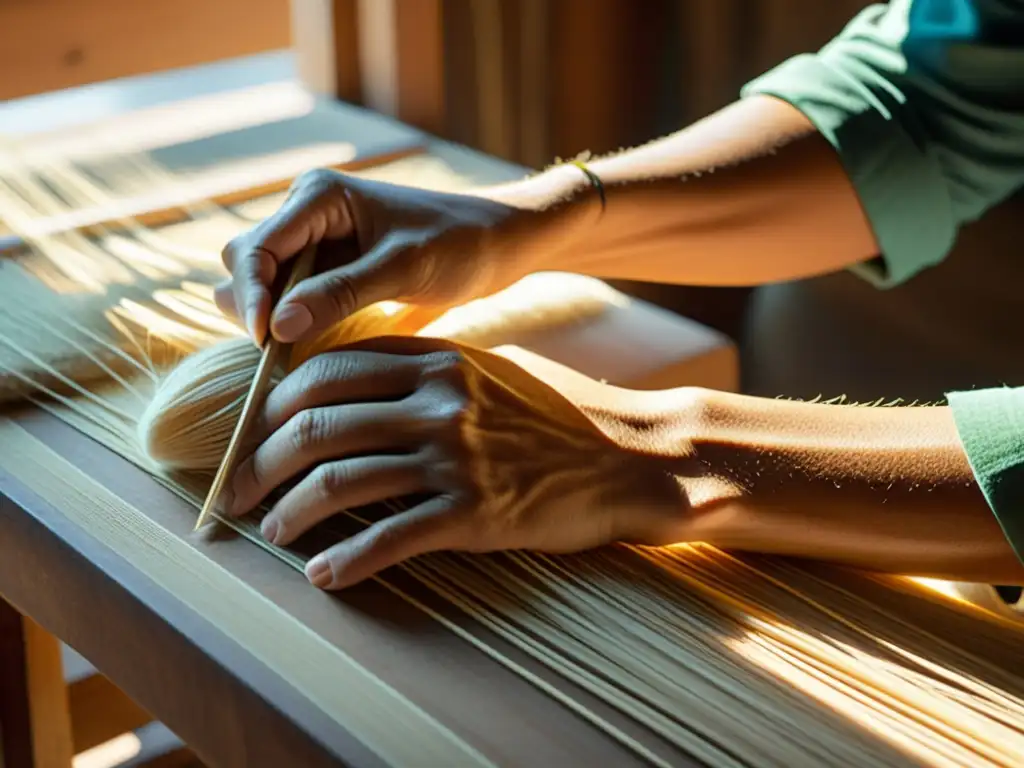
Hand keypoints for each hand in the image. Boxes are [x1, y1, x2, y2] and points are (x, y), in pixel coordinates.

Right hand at [214, 169, 546, 345]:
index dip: (251, 295)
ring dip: (271, 319)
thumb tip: (276, 326)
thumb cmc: (461, 244)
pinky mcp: (330, 271)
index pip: (255, 248)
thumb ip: (341, 294)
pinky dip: (292, 324)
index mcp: (318, 196)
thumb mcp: (404, 269)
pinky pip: (291, 298)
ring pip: (264, 285)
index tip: (266, 341)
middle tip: (279, 355)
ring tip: (293, 357)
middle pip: (246, 264)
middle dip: (254, 307)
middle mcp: (306, 214)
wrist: (499, 243)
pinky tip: (309, 352)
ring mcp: (315, 243)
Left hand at [227, 336, 686, 589]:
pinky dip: (346, 561)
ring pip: (340, 481)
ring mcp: (455, 457)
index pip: (325, 371)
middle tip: (240, 492)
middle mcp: (437, 402)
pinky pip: (390, 538)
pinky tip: (325, 575)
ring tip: (273, 532)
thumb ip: (419, 371)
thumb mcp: (483, 372)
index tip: (253, 435)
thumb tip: (344, 389)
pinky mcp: (475, 512)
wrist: (623, 458)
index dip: (272, 406)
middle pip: (317, 426)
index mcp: (434, 360)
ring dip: (291, 513)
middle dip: (261, 463)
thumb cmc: (549, 416)